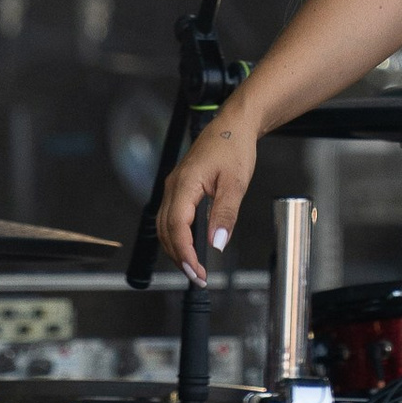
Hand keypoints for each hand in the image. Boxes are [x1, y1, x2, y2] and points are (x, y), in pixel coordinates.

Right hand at [156, 110, 258, 281]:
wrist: (233, 125)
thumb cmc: (234, 147)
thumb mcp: (236, 183)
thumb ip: (225, 214)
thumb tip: (217, 244)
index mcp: (185, 184)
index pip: (177, 227)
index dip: (185, 253)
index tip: (198, 271)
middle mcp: (174, 186)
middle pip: (166, 231)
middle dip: (179, 257)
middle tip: (198, 276)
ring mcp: (174, 187)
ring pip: (165, 226)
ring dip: (177, 249)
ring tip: (195, 267)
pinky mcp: (179, 188)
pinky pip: (171, 217)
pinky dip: (177, 236)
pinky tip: (190, 246)